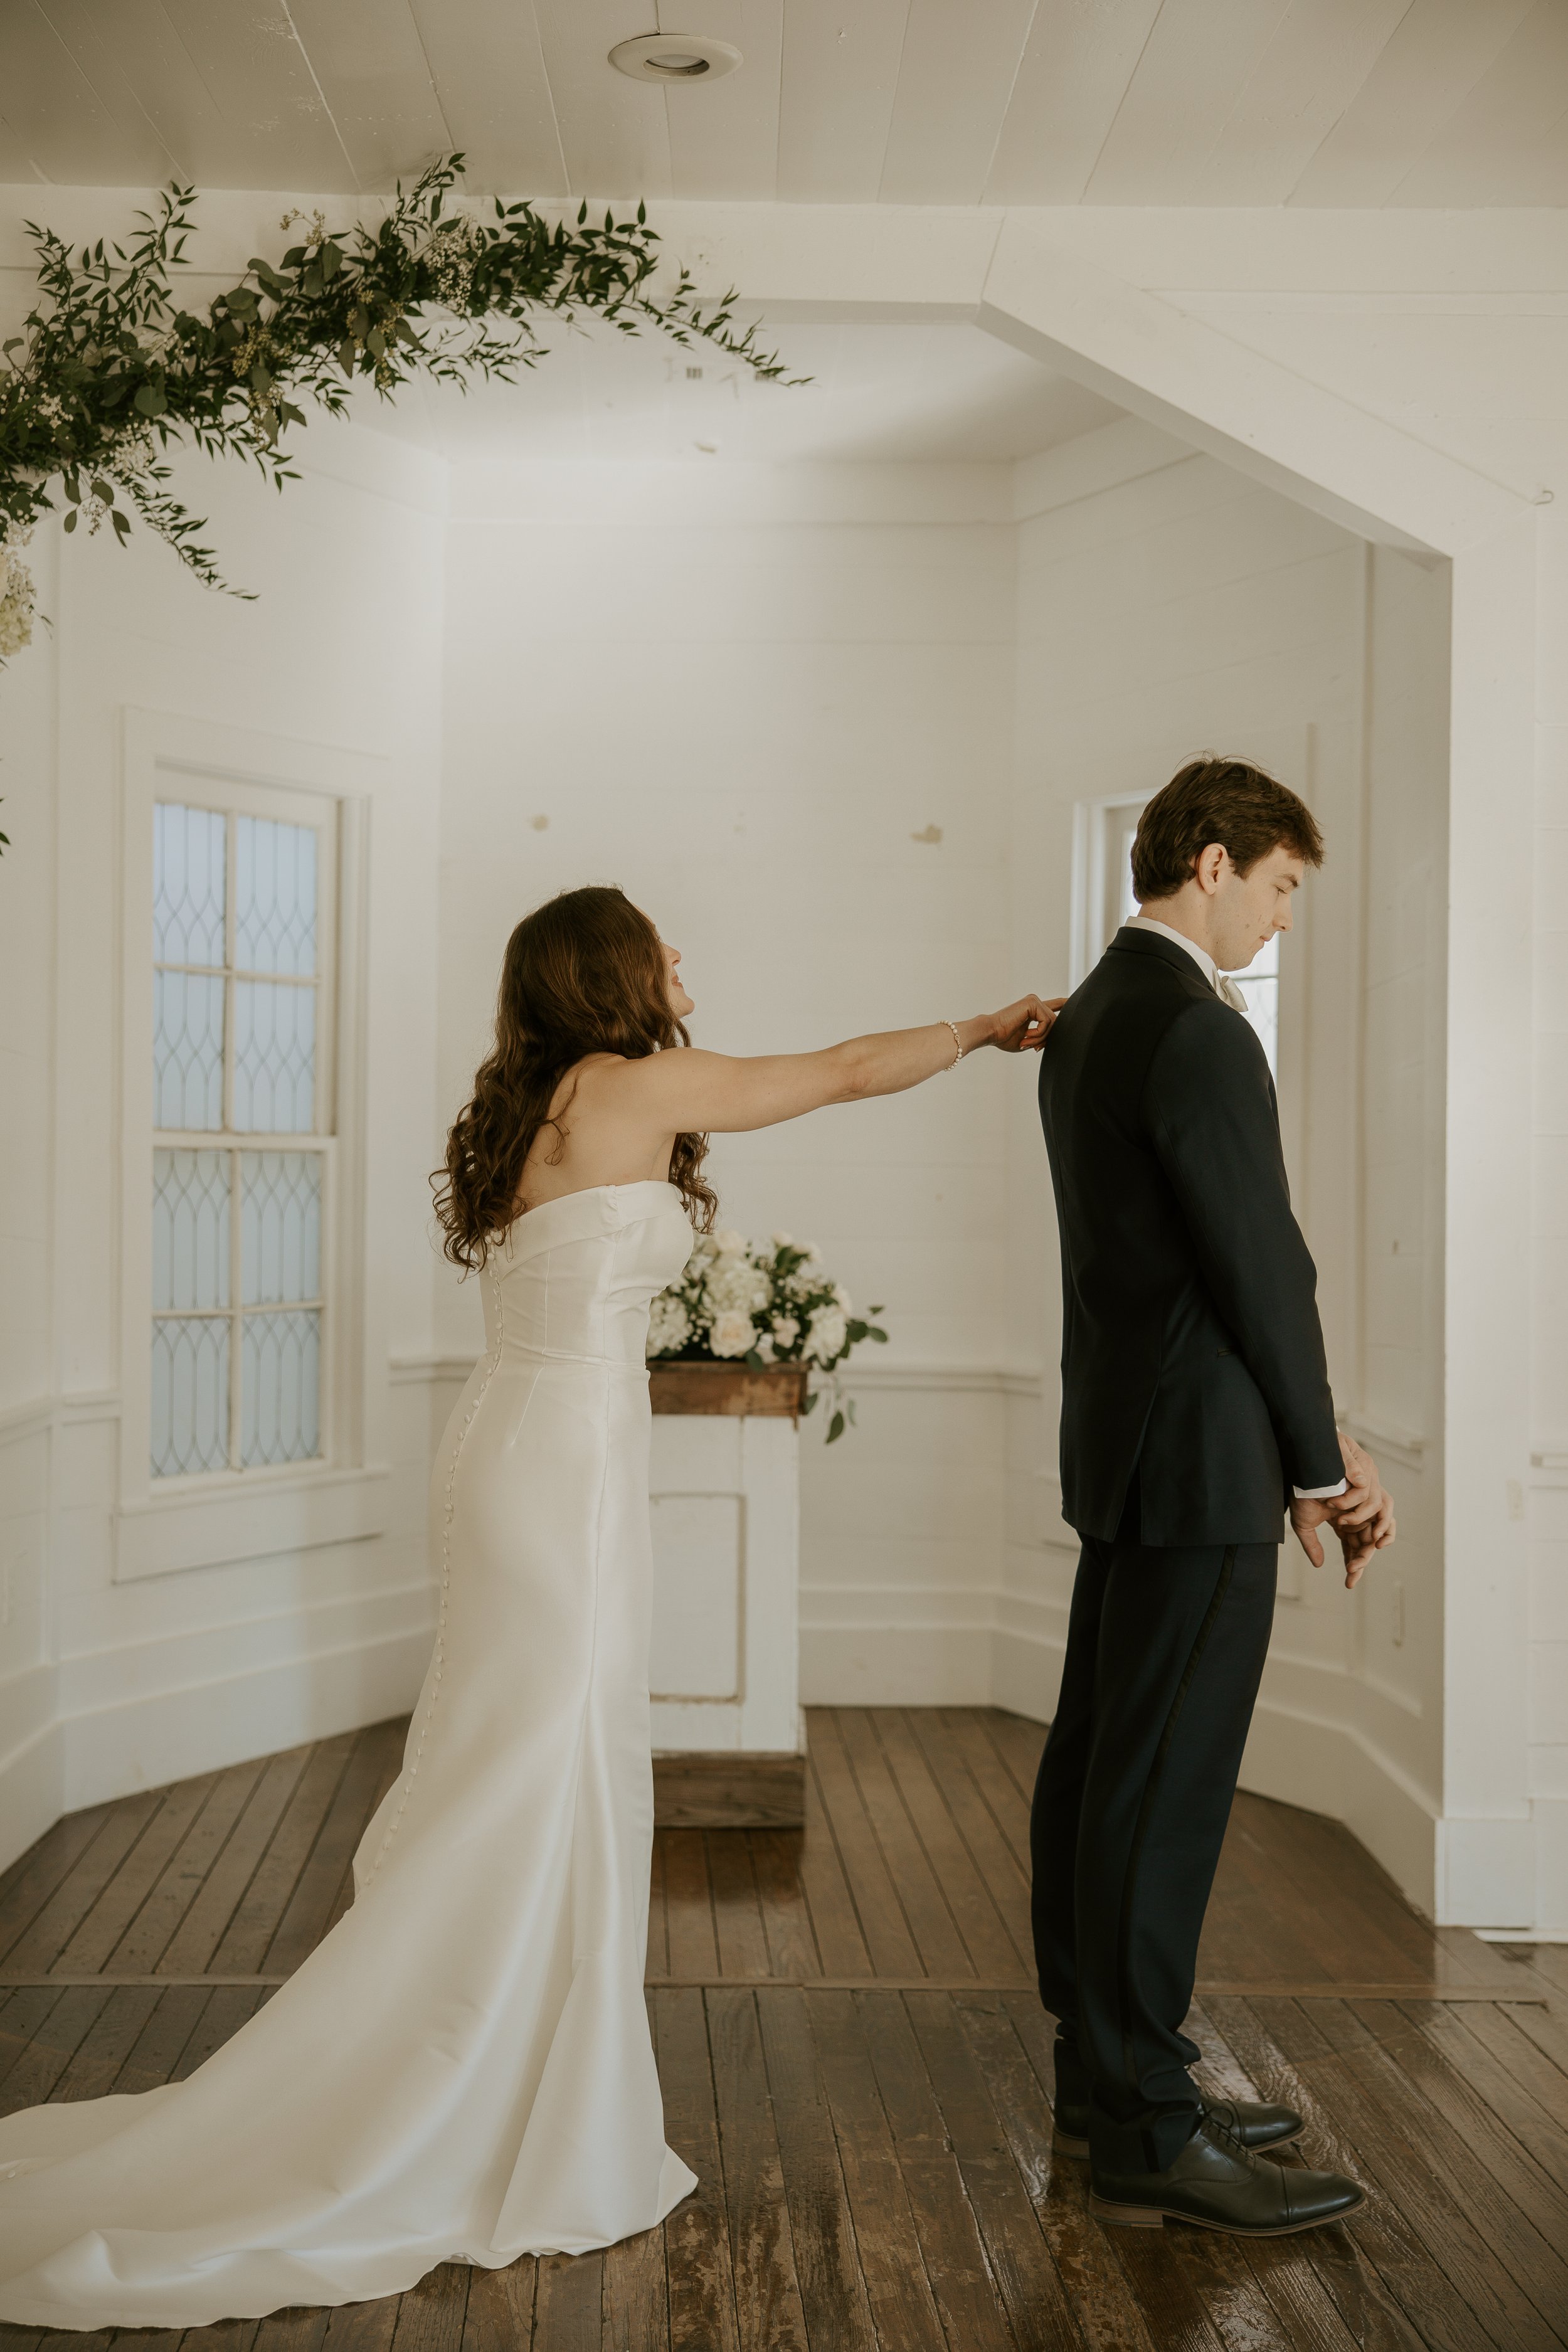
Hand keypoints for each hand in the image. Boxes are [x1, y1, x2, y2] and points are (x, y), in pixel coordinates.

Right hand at [988, 995, 1063, 1053]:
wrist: (991, 1033)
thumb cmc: (1004, 1038)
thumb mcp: (1029, 1040)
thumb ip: (1042, 1037)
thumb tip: (1055, 1037)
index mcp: (1032, 1010)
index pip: (1053, 1005)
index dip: (1064, 1003)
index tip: (1073, 1000)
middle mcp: (1034, 1002)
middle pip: (1055, 1021)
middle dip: (1046, 1038)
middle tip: (1032, 1047)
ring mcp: (1034, 1001)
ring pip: (1052, 1023)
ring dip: (1040, 1037)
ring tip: (1025, 1041)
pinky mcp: (1033, 1002)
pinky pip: (1047, 1022)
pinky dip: (1038, 1033)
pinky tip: (1026, 1035)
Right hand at [1290, 1433, 1395, 1587]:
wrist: (1297, 1460)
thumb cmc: (1300, 1487)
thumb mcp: (1303, 1522)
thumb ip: (1312, 1543)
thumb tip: (1319, 1565)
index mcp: (1347, 1517)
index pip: (1359, 1544)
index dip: (1357, 1562)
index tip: (1349, 1581)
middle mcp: (1361, 1506)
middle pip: (1374, 1536)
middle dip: (1366, 1554)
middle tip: (1354, 1567)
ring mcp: (1366, 1490)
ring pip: (1384, 1517)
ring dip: (1369, 1533)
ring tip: (1354, 1539)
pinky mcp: (1366, 1475)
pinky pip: (1373, 1498)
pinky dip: (1359, 1509)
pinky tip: (1339, 1514)